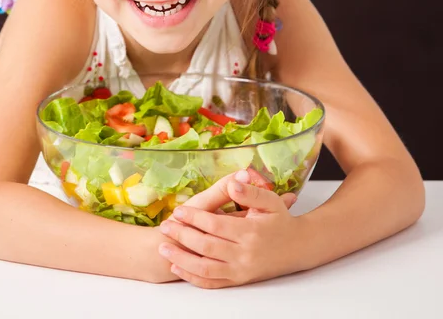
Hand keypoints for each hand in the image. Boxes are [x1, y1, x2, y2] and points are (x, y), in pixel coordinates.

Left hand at [157, 170, 302, 288]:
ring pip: (205, 268)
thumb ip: (250, 191)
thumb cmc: (281, 221)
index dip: (194, 217)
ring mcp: (241, 270)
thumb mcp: (270, 201)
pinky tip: (178, 267)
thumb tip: (234, 181)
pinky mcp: (239, 280)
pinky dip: (193, 277)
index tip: (178, 210)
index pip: (215, 224)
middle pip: (206, 246)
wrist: (298, 248)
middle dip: (182, 236)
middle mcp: (245, 254)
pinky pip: (212, 283)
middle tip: (164, 227)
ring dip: (182, 259)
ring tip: (164, 247)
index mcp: (250, 232)